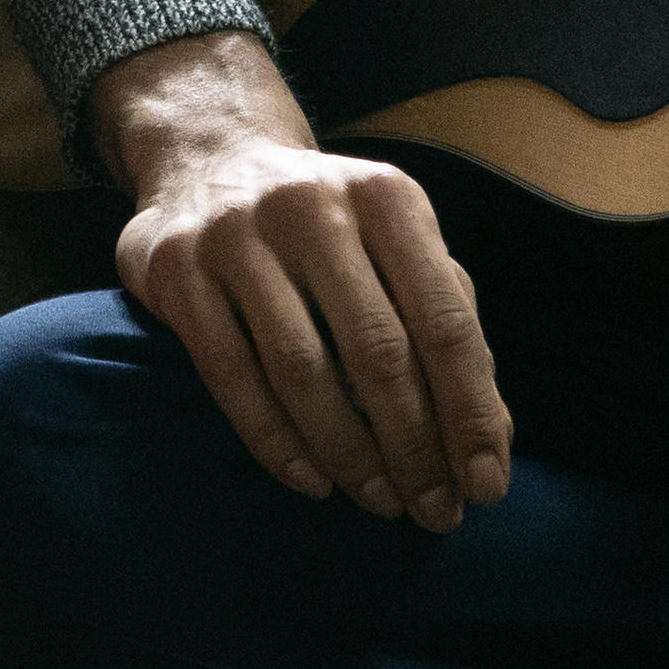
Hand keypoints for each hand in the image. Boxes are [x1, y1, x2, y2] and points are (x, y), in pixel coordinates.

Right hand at [91, 31, 510, 532]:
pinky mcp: (177, 269)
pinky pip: (231, 376)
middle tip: (435, 511)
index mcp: (386, 196)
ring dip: (349, 454)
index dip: (470, 411)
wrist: (208, 157)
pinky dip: (276, 441)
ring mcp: (237, 235)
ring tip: (380, 501)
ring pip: (302, 370)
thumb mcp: (396, 245)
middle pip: (377, 351)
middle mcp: (312, 206)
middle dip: (415, 447)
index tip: (487, 486)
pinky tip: (312, 481)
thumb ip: (446, 325)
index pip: (444, 319)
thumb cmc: (327, 223)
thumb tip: (492, 437)